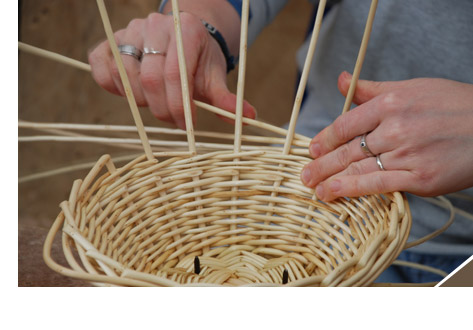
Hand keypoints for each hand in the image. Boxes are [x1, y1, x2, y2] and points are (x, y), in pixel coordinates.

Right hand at [88, 12, 254, 128]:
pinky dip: (112, 87)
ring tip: (158, 104)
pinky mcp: (110, 42)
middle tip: (174, 121)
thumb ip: (226, 99)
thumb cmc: (199, 61)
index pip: (175, 74)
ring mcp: (129, 32)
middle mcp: (154, 25)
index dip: (178, 106)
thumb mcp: (215, 77)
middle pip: (149, 79)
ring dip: (140, 101)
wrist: (181, 39)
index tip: (188, 125)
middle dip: (162, 109)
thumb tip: (248, 118)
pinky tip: (132, 94)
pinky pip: (101, 68)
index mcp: (185, 29)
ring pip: (124, 76)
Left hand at [301, 71, 472, 201]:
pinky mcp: (419, 178)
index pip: (346, 124)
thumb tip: (342, 80)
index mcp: (390, 102)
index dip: (325, 139)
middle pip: (347, 149)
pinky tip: (334, 193)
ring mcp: (406, 154)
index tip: (312, 148)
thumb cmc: (453, 105)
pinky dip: (353, 189)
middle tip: (304, 174)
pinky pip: (378, 184)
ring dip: (331, 179)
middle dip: (321, 163)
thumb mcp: (411, 88)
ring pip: (358, 168)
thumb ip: (372, 89)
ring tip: (314, 188)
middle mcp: (395, 127)